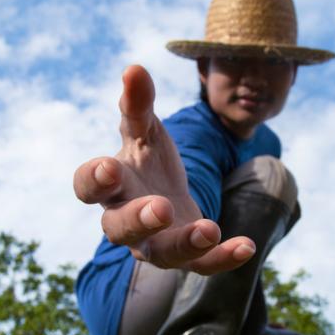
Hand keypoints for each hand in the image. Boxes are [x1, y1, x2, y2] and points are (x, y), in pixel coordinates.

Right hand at [73, 65, 255, 274]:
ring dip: (184, 243)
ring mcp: (154, 244)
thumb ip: (138, 105)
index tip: (108, 166)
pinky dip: (223, 258)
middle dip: (138, 219)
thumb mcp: (145, 131)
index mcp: (110, 187)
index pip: (88, 188)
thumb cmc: (147, 162)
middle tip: (158, 207)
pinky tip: (246, 246)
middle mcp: (124, 220)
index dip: (94, 180)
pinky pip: (201, 266)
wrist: (167, 197)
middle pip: (119, 228)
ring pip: (161, 254)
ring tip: (210, 229)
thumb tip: (134, 68)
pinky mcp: (185, 257)